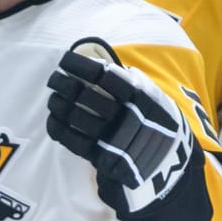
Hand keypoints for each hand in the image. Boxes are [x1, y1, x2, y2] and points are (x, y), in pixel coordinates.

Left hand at [46, 44, 194, 215]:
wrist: (169, 159)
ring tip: (53, 98)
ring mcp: (112, 138)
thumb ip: (131, 82)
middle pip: (84, 95)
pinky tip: (53, 119)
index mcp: (139, 96)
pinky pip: (72, 141)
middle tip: (53, 79)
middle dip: (63, 83)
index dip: (80, 66)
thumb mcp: (152, 97)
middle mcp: (124, 115)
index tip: (65, 61)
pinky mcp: (102, 156)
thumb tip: (100, 65)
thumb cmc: (153, 120)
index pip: (103, 75)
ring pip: (75, 116)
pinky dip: (57, 128)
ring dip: (57, 104)